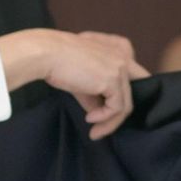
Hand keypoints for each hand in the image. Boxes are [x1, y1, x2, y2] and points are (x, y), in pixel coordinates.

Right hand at [0, 28, 149, 138]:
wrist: (46, 53)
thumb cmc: (58, 62)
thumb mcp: (82, 78)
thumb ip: (95, 95)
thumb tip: (98, 115)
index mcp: (119, 48)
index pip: (134, 76)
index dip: (122, 97)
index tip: (107, 113)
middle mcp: (124, 55)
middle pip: (133, 93)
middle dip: (119, 115)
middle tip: (102, 128)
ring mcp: (120, 67)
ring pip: (126, 104)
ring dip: (110, 123)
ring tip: (95, 132)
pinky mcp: (113, 79)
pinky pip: (117, 108)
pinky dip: (104, 118)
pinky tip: (90, 119)